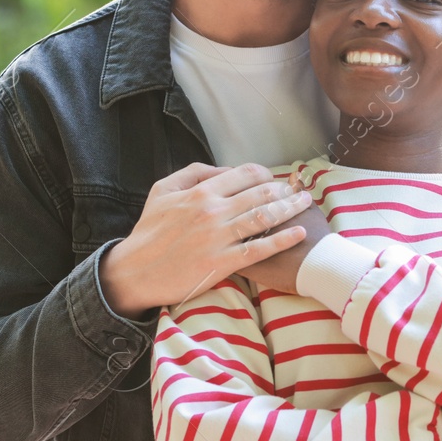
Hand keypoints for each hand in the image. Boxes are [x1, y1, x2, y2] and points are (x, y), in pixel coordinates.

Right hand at [99, 163, 312, 317]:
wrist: (135, 271)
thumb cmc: (149, 231)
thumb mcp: (162, 190)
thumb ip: (193, 174)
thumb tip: (223, 169)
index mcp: (201, 191)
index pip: (245, 174)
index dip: (265, 174)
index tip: (274, 179)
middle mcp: (213, 210)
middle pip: (261, 193)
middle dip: (285, 189)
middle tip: (298, 190)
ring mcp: (219, 237)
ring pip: (264, 217)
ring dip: (290, 208)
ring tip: (306, 204)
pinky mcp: (223, 263)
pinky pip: (260, 249)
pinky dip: (282, 240)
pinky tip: (298, 233)